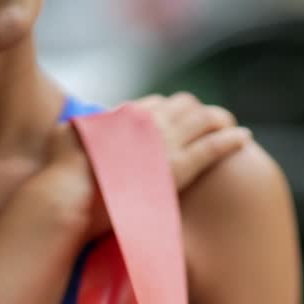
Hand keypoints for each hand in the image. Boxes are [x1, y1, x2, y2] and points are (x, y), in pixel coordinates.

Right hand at [9, 93, 250, 248]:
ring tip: (231, 126)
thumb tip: (79, 126)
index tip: (177, 119)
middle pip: (182, 107)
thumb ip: (80, 130)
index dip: (168, 112)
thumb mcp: (63, 141)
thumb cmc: (59, 179)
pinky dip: (230, 140)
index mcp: (120, 114)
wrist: (68, 198)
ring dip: (218, 120)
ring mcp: (163, 142)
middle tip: (212, 120)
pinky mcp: (177, 167)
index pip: (154, 106)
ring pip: (202, 121)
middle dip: (198, 112)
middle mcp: (145, 120)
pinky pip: (213, 146)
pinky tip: (244, 138)